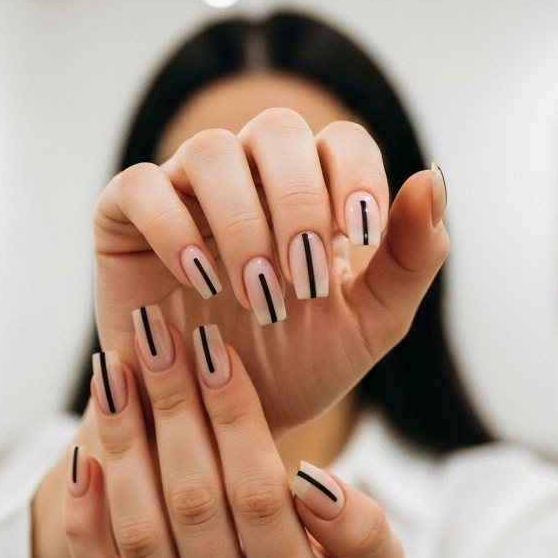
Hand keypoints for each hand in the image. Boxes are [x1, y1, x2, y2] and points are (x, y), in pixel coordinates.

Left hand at [64, 320, 402, 557]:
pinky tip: (82, 456)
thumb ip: (363, 530)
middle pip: (194, 505)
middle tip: (157, 342)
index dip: (236, 419)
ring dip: (123, 445)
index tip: (215, 352)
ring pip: (141, 533)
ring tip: (115, 375)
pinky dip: (83, 518)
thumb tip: (316, 486)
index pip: (259, 497)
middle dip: (173, 411)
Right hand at [93, 110, 447, 435]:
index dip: (356, 174)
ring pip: (211, 151)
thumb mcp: (368, 324)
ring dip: (240, 219)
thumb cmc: (295, 367)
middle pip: (276, 130)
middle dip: (297, 200)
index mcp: (314, 189)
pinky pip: (140, 185)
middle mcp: (249, 175)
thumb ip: (409, 258)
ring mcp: (184, 190)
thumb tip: (432, 178)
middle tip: (304, 277)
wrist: (217, 428)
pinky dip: (171, 225)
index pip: (341, 140)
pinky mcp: (125, 217)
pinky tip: (196, 277)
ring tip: (253, 292)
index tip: (363, 235)